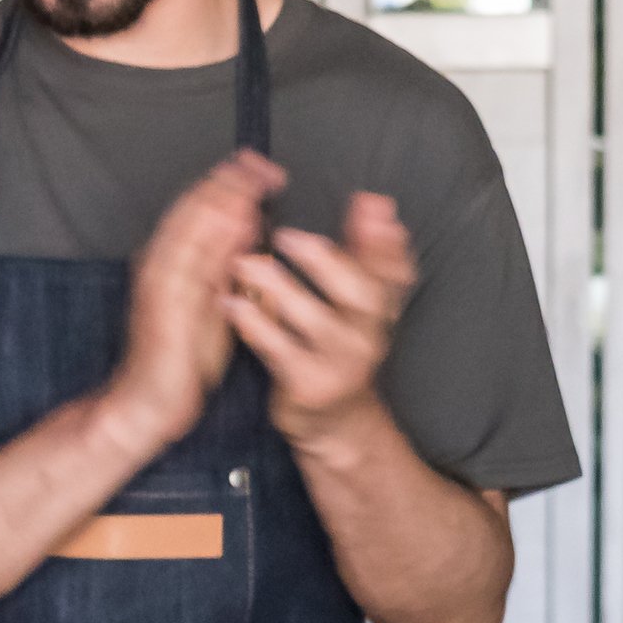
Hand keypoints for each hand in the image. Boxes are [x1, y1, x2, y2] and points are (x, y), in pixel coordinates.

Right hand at [109, 155, 280, 445]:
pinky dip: (212, 237)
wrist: (146, 402)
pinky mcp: (163, 304)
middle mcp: (159, 263)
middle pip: (193, 209)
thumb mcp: (212, 303)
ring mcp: (158, 282)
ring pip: (188, 227)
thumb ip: (227, 266)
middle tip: (261, 160)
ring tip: (251, 178)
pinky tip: (237, 221)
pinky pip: (190, 260)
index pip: (199, 210)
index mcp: (169, 261)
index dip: (229, 183)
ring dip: (220, 199)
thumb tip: (251, 224)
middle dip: (228, 182)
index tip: (260, 166)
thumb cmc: (180, 356)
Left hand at [228, 191, 413, 451]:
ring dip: (277, 287)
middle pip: (360, 293)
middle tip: (286, 236)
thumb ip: (367, 255)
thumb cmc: (338, 348)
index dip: (383, 239)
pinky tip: (231, 304)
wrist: (332, 419)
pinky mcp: (308, 385)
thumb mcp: (359, 306)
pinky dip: (253, 325)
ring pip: (313, 319)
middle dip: (325, 261)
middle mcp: (368, 336)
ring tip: (245, 264)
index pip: (392, 269)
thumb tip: (377, 204)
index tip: (369, 205)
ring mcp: (339, 363)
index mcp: (380, 311)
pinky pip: (278, 350)